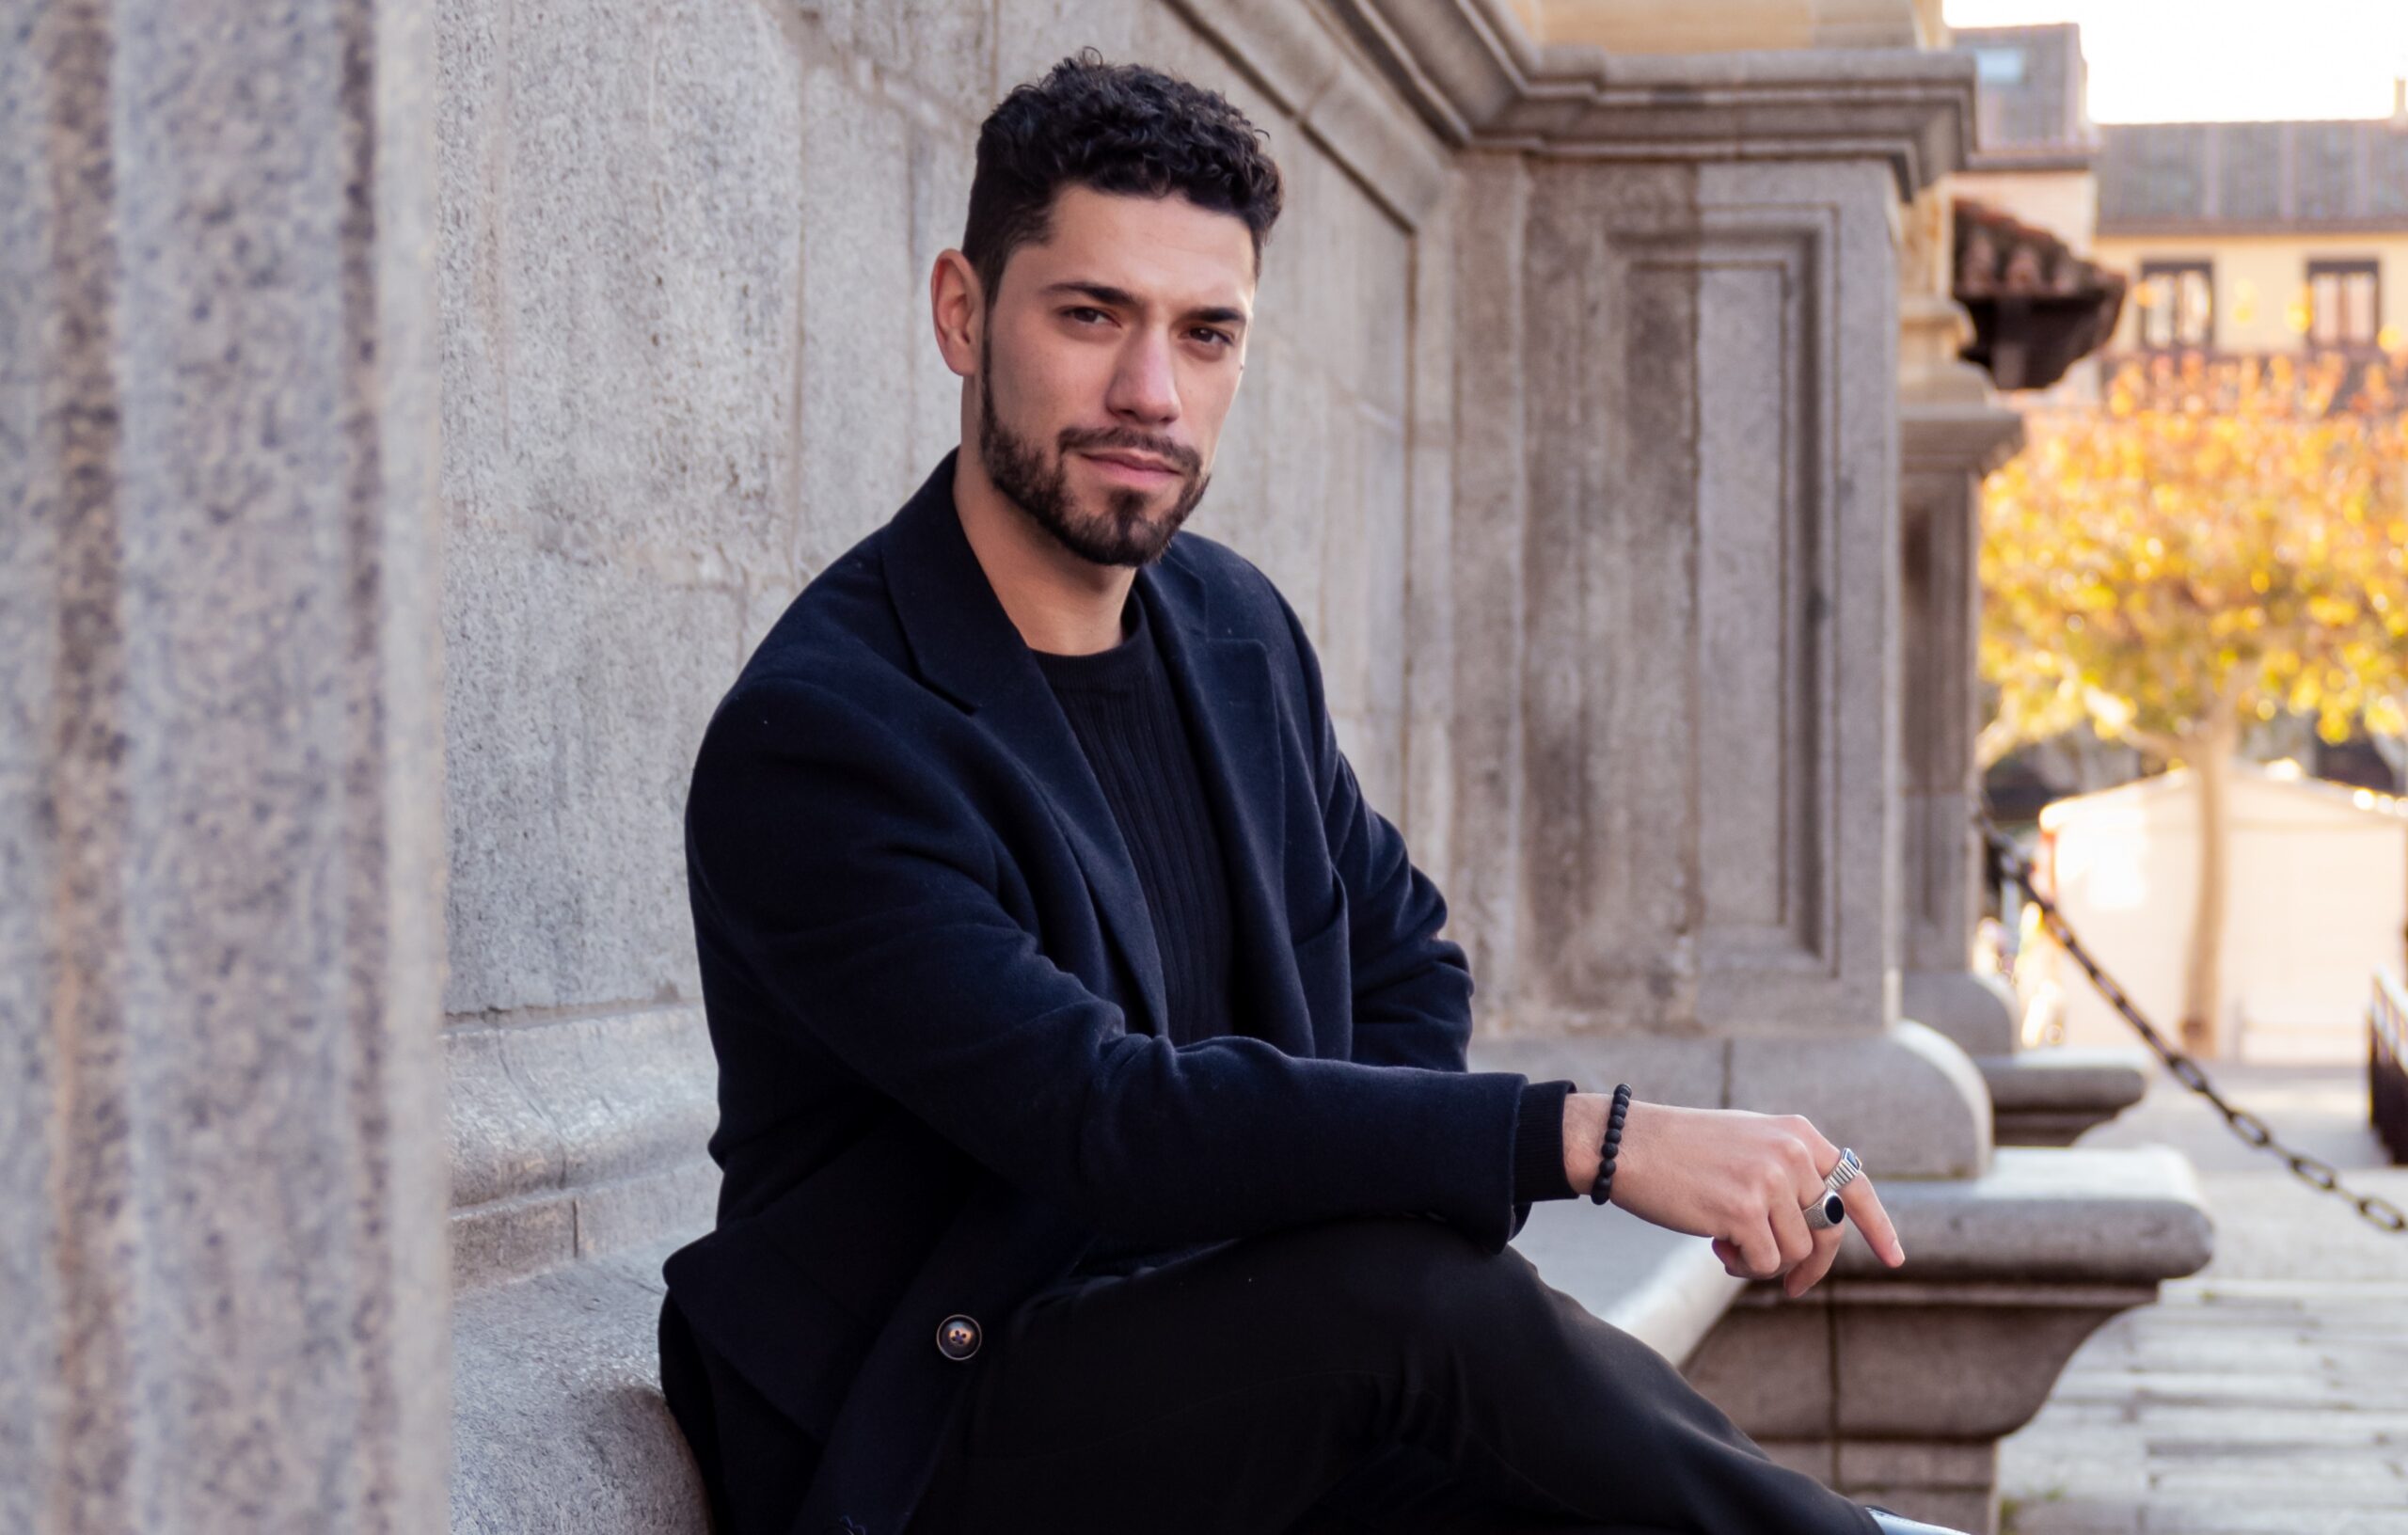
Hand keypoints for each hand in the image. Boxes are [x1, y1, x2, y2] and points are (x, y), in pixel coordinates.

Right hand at [1562, 1094, 1904, 1297]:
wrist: (1629, 1145)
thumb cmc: (1682, 1149)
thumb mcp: (1748, 1144)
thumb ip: (1787, 1173)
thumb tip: (1818, 1228)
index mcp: (1798, 1134)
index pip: (1853, 1184)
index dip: (1877, 1225)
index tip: (1895, 1258)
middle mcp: (1791, 1154)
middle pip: (1826, 1230)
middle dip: (1812, 1264)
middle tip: (1794, 1286)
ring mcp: (1769, 1182)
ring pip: (1795, 1252)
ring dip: (1764, 1261)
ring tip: (1728, 1244)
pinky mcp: (1743, 1211)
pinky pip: (1764, 1262)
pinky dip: (1743, 1265)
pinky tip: (1716, 1246)